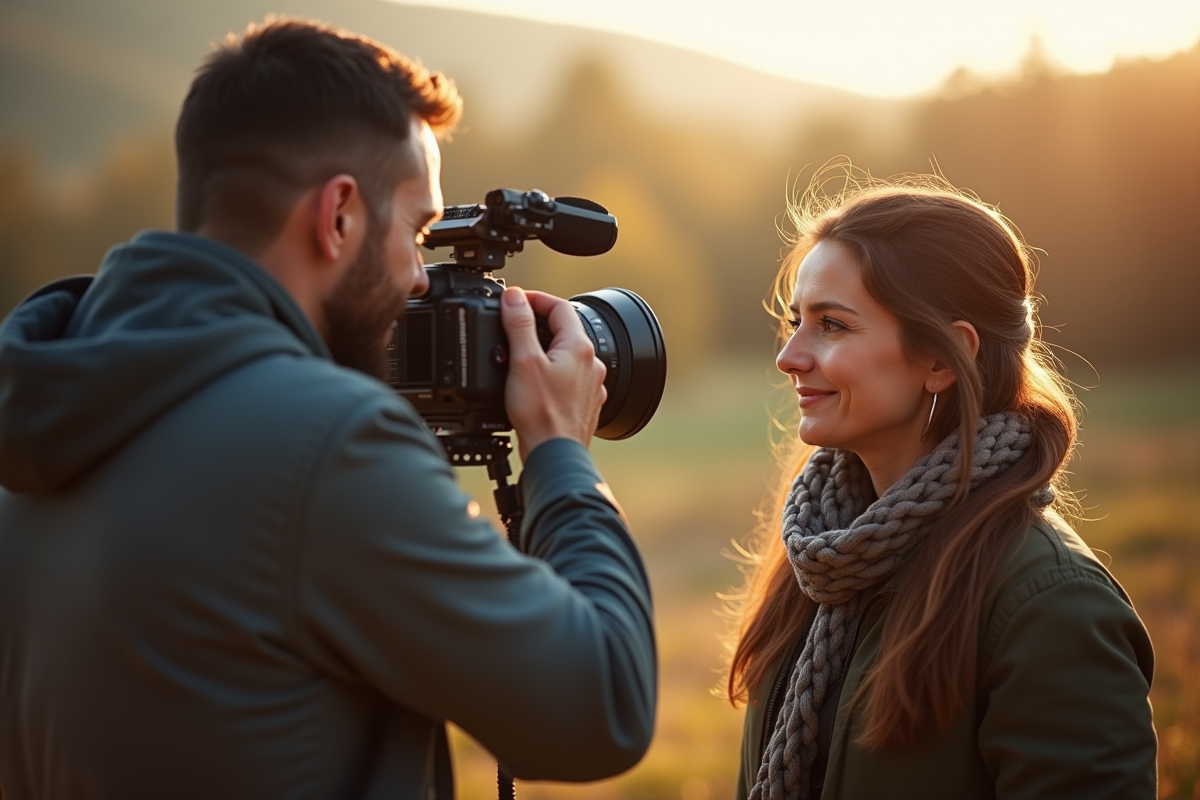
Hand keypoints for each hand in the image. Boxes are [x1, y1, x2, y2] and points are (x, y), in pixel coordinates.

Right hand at [500, 287, 606, 460]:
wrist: (555, 454)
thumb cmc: (541, 414)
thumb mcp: (523, 361)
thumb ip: (520, 324)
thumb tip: (515, 296)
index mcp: (579, 347)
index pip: (559, 306)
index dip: (534, 298)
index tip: (515, 300)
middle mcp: (591, 363)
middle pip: (565, 329)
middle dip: (538, 323)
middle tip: (513, 324)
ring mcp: (590, 384)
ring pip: (567, 354)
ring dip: (545, 348)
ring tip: (521, 353)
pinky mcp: (584, 402)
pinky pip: (569, 376)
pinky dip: (552, 371)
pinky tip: (536, 382)